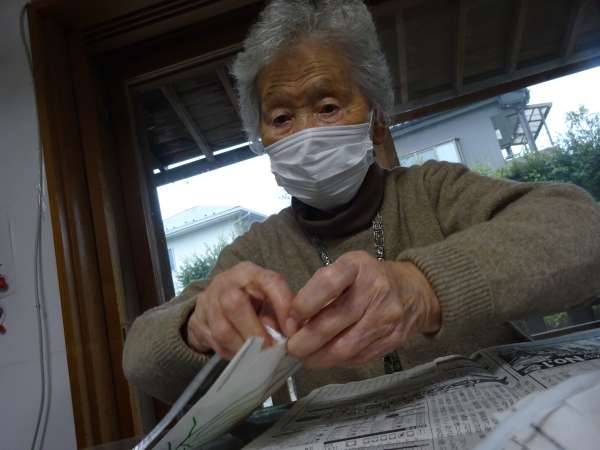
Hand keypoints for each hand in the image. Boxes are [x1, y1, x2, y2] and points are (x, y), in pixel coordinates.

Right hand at [186, 261, 295, 358]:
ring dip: (243, 347)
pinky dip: (231, 352)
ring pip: (222, 329)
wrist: (214, 300)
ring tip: (257, 356)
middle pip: (235, 305)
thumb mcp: (267, 297)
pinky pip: (214, 343)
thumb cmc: (250, 298)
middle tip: (271, 350)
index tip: (292, 330)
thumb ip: (279, 311)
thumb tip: (291, 333)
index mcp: (249, 272)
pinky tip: (242, 355)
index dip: (283, 306)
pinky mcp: (196, 321)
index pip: (270, 282)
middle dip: (256, 332)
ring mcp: (207, 302)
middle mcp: (225, 283)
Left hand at [286, 251, 439, 367]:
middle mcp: (375, 289)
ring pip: (346, 346)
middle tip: (291, 348)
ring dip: (319, 356)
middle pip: (335, 321)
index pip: (329, 283)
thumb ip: (319, 289)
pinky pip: (358, 356)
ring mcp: (387, 316)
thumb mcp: (344, 268)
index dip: (306, 303)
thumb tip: (293, 322)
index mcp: (358, 266)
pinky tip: (326, 358)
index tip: (292, 317)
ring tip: (305, 357)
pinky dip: (337, 361)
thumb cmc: (366, 278)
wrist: (412, 291)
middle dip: (307, 340)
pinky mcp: (392, 339)